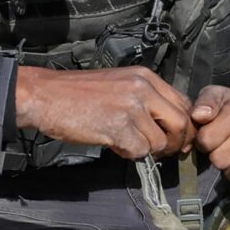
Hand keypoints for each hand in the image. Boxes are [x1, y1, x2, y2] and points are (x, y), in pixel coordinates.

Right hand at [15, 66, 194, 159]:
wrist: (44, 95)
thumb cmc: (78, 93)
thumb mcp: (120, 84)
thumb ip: (146, 99)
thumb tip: (169, 125)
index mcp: (145, 76)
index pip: (184, 103)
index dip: (185, 125)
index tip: (178, 138)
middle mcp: (142, 88)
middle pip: (181, 123)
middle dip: (175, 143)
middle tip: (162, 151)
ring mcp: (131, 107)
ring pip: (159, 141)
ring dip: (145, 149)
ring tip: (124, 141)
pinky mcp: (118, 126)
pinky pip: (139, 151)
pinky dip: (128, 153)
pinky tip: (113, 144)